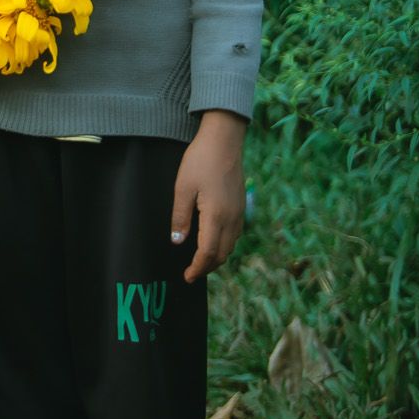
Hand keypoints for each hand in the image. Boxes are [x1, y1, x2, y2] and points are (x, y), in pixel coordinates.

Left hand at [171, 109, 246, 283]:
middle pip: (222, 254)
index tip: (187, 277)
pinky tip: (212, 239)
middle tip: (191, 272)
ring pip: (231, 245)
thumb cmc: (200, 161)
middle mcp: (232, 219)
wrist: (224, 141)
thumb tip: (177, 242)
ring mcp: (239, 212)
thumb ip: (180, 217)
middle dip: (207, 266)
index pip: (208, 253)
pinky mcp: (241, 205)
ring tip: (200, 259)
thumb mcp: (182, 188)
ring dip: (216, 256)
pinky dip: (224, 244)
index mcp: (216, 216)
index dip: (197, 268)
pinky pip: (234, 234)